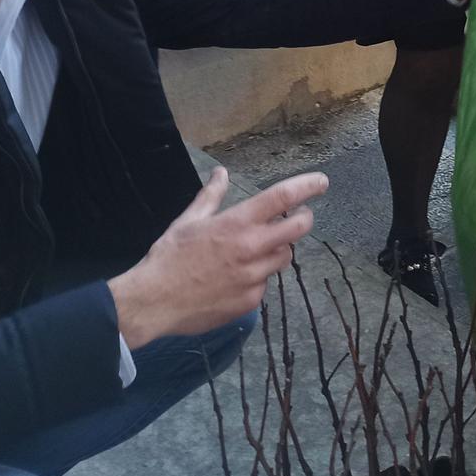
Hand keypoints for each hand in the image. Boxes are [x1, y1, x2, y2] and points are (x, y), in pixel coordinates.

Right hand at [108, 168, 327, 347]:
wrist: (153, 302)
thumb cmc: (169, 257)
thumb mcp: (188, 221)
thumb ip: (211, 196)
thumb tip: (221, 173)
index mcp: (237, 223)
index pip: (283, 197)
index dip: (308, 186)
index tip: (322, 182)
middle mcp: (252, 248)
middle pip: (299, 227)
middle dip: (304, 217)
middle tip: (298, 215)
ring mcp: (254, 277)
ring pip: (284, 257)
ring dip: (278, 249)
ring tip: (256, 249)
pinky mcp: (250, 301)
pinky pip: (264, 284)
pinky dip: (257, 277)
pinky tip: (235, 278)